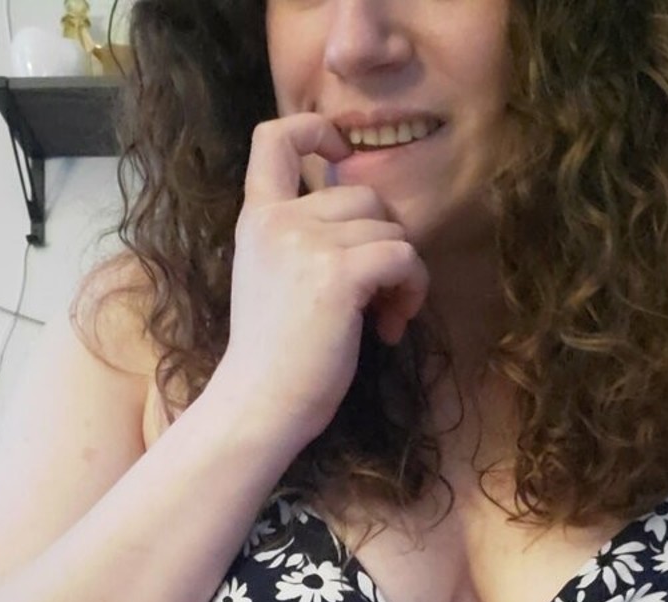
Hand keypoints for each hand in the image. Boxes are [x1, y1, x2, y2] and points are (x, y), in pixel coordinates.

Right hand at [208, 113, 430, 450]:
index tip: (343, 153)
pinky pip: (403, 257)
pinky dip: (411, 290)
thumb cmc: (272, 358)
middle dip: (385, 240)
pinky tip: (389, 327)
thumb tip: (370, 221)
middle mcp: (279, 220)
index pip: (275, 138)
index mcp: (256, 218)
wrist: (259, 404)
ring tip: (382, 318)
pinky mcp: (340, 273)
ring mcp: (308, 242)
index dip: (317, 131)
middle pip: (363, 194)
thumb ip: (302, 239)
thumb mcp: (271, 279)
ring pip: (390, 229)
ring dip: (402, 275)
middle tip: (378, 295)